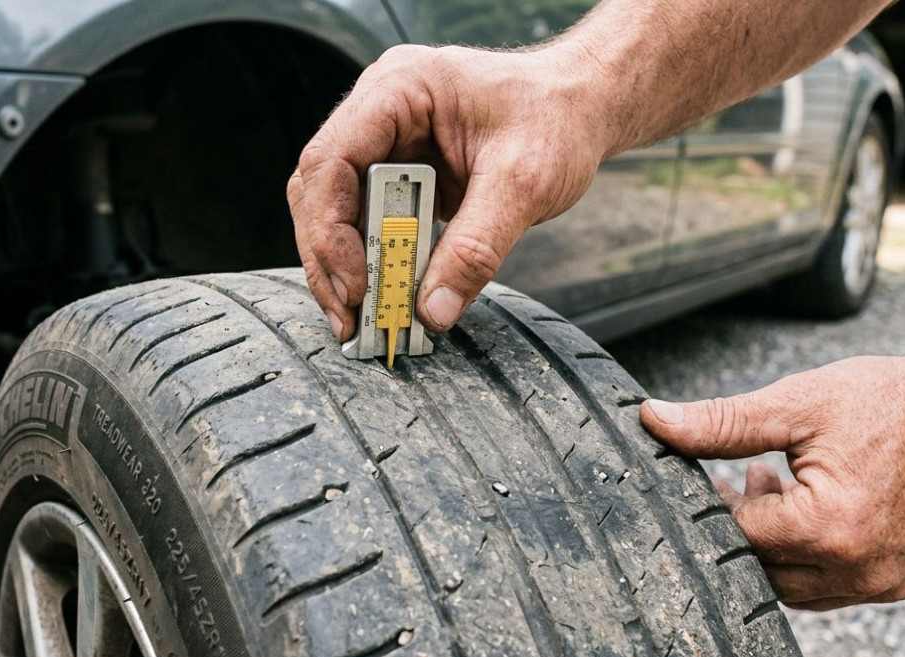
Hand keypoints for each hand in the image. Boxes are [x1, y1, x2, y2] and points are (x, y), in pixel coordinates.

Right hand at [288, 42, 610, 339]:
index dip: (330, 227)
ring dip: (343, 266)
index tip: (355, 283)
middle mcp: (380, 110)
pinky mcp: (400, 171)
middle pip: (320, 190)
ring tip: (361, 320)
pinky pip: (368, 219)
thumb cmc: (558, 118)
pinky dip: (373, 261)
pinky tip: (382, 297)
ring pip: (336, 209)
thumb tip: (433, 310)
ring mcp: (386, 140)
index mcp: (399, 89)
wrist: (584, 105)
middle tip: (350, 317)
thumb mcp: (524, 184)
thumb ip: (476, 248)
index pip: (332, 160)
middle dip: (329, 259)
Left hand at [639, 352, 904, 610]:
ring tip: (769, 482)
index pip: (735, 537)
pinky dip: (807, 557)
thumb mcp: (798, 404)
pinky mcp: (898, 583)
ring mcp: (881, 584)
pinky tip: (805, 504)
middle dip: (737, 528)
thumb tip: (652, 419)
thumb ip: (720, 422)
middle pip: (759, 572)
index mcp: (826, 529)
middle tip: (729, 480)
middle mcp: (855, 570)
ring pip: (792, 589)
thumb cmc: (894, 402)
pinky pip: (830, 589)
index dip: (710, 507)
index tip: (701, 476)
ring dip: (769, 545)